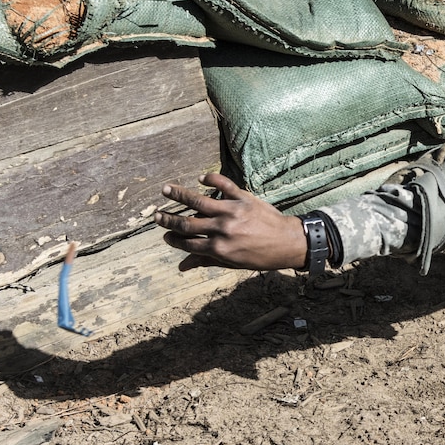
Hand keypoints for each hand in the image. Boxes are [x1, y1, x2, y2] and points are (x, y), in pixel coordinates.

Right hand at [154, 173, 306, 271]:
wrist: (288, 242)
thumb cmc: (261, 256)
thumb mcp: (233, 263)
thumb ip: (206, 261)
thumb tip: (182, 266)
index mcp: (219, 248)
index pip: (188, 243)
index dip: (173, 239)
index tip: (165, 235)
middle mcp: (222, 229)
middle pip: (187, 223)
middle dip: (169, 220)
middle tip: (156, 216)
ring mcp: (232, 212)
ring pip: (200, 202)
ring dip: (180, 195)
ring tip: (166, 190)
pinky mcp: (244, 198)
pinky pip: (224, 185)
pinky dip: (212, 179)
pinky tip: (201, 178)